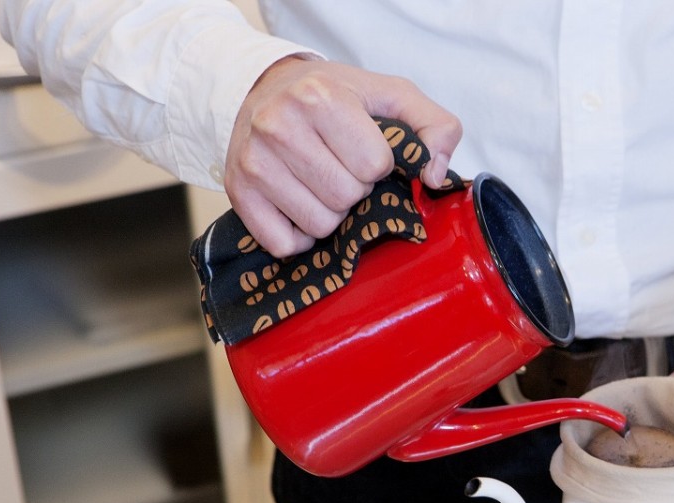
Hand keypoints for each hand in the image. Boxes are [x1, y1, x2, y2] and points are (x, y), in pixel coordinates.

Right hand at [225, 56, 462, 256]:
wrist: (264, 88)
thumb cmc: (335, 97)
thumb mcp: (393, 95)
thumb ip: (436, 127)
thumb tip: (435, 175)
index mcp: (321, 97)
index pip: (374, 165)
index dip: (378, 164)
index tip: (363, 149)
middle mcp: (279, 125)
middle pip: (346, 198)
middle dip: (355, 190)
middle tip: (340, 167)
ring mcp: (253, 161)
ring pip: (319, 225)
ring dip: (330, 213)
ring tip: (320, 183)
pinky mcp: (238, 192)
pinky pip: (284, 244)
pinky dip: (298, 236)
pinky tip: (298, 205)